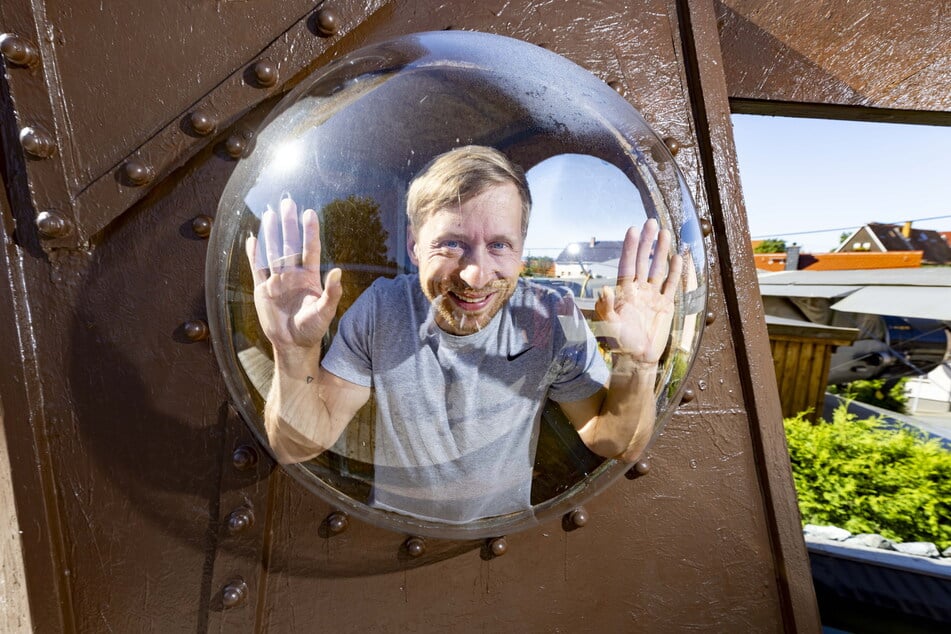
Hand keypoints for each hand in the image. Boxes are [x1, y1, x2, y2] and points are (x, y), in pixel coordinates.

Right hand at [245, 194, 341, 352]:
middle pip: (290, 244)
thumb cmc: (312, 329)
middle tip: (288, 202)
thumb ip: (332, 293)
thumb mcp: (325, 312)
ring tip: (269, 214)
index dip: (310, 231)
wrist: (292, 344)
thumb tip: (338, 272)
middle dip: (289, 224)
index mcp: (310, 277)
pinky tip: (251, 238)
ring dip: (271, 233)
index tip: (310, 213)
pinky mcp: (263, 289)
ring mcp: (277, 280)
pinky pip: (257, 268)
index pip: (310, 249)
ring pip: (273, 251)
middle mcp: (293, 274)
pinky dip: (253, 254)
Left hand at [595, 219, 682, 362]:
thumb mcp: (609, 325)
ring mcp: (652, 296)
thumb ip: (605, 308)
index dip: (630, 247)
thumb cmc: (619, 342)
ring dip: (661, 251)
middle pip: (643, 261)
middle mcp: (638, 290)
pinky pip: (672, 285)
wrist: (637, 358)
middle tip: (651, 222)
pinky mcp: (665, 305)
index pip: (627, 264)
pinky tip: (678, 257)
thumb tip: (603, 289)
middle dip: (647, 242)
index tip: (633, 229)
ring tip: (665, 233)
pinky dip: (675, 271)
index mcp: (624, 292)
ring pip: (658, 269)